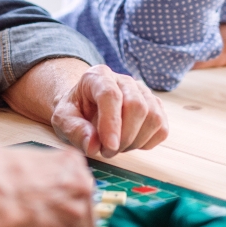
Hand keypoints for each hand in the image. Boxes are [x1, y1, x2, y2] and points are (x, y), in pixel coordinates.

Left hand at [51, 64, 167, 157]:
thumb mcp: (63, 119)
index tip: (108, 147)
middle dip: (124, 137)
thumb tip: (92, 145)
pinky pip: (162, 128)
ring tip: (117, 146)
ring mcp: (143, 92)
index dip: (111, 123)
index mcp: (98, 76)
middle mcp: (124, 80)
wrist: (85, 106)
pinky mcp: (155, 106)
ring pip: (153, 117)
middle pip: (137, 106)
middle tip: (106, 150)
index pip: (111, 95)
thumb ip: (75, 130)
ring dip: (136, 141)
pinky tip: (130, 142)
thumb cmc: (75, 111)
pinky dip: (147, 142)